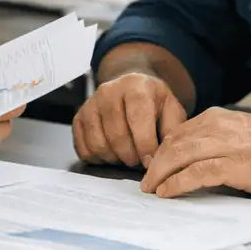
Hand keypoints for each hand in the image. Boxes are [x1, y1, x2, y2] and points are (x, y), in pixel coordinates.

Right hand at [71, 72, 186, 167]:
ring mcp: (90, 104)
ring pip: (98, 144)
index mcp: (135, 87)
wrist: (130, 87)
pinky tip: (111, 153)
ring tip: (126, 155)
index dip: (145, 145)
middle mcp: (109, 91)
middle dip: (131, 156)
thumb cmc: (153, 102)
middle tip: (140, 160)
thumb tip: (164, 156)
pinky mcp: (78, 117)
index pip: (138, 118)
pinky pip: (83, 148)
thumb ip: (172, 130)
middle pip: (116, 135)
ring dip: (114, 159)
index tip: (151, 162)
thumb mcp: (171, 109)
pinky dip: (98, 158)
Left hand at [140, 108, 250, 197]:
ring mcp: (226, 145)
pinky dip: (177, 183)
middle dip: (154, 164)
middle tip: (145, 182)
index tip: (153, 167)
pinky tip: (166, 192)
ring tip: (150, 189)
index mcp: (216, 118)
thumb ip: (215, 141)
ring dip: (159, 174)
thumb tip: (189, 161)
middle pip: (172, 144)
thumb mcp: (239, 135)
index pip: (177, 133)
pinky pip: (196, 173)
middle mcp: (217, 127)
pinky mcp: (235, 165)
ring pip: (179, 155)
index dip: (160, 151)